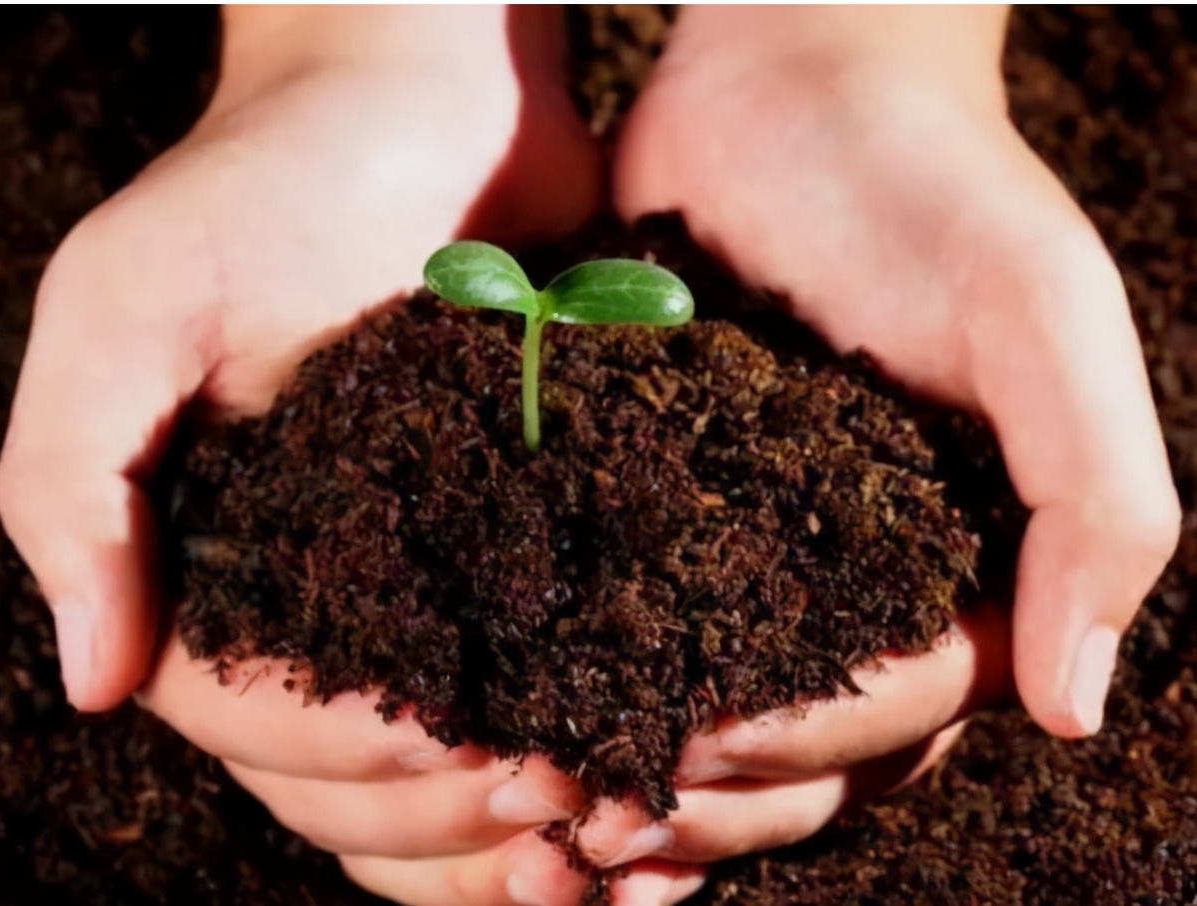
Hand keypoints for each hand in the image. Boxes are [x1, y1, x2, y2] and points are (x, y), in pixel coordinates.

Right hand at [0, 7, 676, 904]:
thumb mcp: (129, 304)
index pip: (261, 725)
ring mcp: (422, 583)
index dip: (360, 767)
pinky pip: (539, 690)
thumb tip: (91, 682)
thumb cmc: (272, 180)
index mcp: (213, 567)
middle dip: (453, 821)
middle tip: (568, 803)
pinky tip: (650, 800)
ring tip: (615, 835)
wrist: (429, 97)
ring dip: (517, 837)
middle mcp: (313, 596)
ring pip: (444, 777)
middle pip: (356, 786)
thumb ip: (77, 486)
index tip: (473, 754)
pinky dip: (583, 755)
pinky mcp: (523, 545)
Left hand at [595, 2, 1180, 869]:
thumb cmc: (929, 182)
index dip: (796, 759)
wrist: (791, 76)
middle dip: (694, 803)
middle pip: (786, 748)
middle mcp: (849, 581)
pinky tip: (494, 726)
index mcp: (952, 567)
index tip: (689, 763)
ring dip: (621, 778)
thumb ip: (1093, 496)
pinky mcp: (648, 499)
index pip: (888, 715)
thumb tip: (1074, 705)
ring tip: (526, 815)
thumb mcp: (1040, 315)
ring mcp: (742, 547)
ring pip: (691, 709)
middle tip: (583, 826)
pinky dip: (563, 681)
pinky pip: (609, 614)